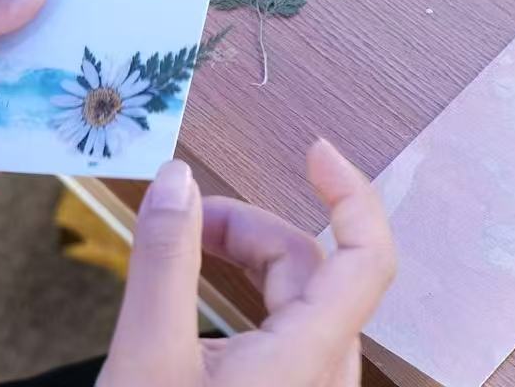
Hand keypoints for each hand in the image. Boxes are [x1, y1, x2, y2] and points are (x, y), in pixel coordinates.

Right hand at [98, 142, 394, 386]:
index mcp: (307, 359)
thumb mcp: (147, 358)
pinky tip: (193, 307)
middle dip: (251, 226)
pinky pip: (283, 335)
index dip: (350, 193)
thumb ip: (164, 262)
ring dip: (245, 261)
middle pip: (314, 270)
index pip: (367, 256)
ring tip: (184, 248)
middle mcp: (323, 376)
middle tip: (186, 215)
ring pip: (297, 302)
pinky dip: (244, 302)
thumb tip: (176, 181)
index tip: (313, 150)